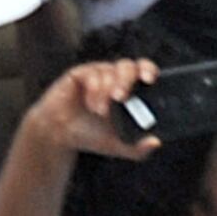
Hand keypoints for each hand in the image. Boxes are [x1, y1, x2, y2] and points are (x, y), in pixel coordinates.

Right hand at [28, 56, 163, 160]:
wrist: (60, 135)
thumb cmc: (91, 135)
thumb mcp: (118, 145)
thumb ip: (139, 148)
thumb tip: (156, 143)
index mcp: (130, 89)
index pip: (144, 70)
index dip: (149, 70)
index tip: (149, 81)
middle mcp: (115, 78)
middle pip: (128, 66)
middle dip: (126, 81)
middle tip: (120, 98)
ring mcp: (97, 74)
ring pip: (109, 71)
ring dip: (106, 91)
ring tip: (100, 112)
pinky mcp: (80, 74)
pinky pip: (91, 73)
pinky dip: (94, 89)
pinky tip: (91, 104)